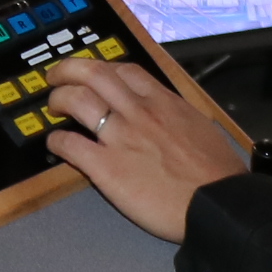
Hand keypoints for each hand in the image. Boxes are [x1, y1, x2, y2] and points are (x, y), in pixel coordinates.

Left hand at [38, 56, 254, 243]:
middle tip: (56, 78)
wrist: (217, 203)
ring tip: (53, 106)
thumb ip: (177, 116)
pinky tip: (55, 144)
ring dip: (58, 99)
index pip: (125, 71)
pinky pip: (70, 144)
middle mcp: (139, 111)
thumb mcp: (200, 127)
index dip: (102, 67)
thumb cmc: (217, 173)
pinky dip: (56, 140)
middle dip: (68, 70)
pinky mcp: (106, 167)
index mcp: (164, 101)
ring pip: (77, 100)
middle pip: (94, 74)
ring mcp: (120, 137)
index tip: (92, 73)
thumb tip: (170, 117)